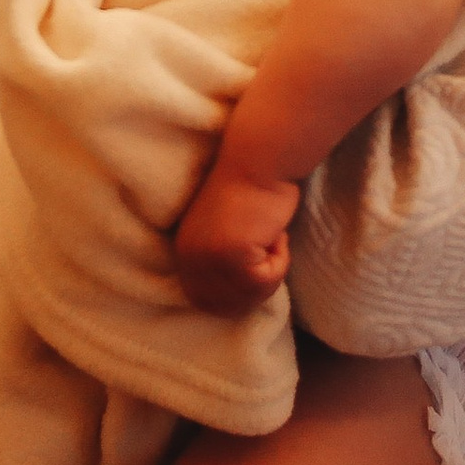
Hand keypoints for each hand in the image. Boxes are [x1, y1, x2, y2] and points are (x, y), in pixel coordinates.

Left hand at [172, 162, 300, 316]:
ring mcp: (209, 258)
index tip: (259, 274)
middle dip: (256, 289)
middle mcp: (190, 260)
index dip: (236, 298)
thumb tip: (240, 300)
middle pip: (228, 306)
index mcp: (183, 254)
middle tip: (270, 254)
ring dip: (272, 271)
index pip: (204, 302)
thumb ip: (221, 265)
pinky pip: (267, 281)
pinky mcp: (232, 254)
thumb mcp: (223, 235)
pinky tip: (275, 232)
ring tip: (271, 238)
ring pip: (251, 296)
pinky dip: (281, 260)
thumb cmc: (251, 190)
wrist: (259, 158)